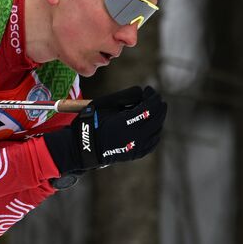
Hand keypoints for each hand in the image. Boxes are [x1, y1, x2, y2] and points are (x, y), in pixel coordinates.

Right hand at [42, 86, 165, 175]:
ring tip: (151, 109)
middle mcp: (135, 137)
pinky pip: (153, 141)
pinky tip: (150, 124)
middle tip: (153, 97)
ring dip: (158, 117)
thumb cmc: (91, 122)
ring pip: (157, 129)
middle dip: (158, 104)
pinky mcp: (137, 153)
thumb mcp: (105, 104)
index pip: (150, 107)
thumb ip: (126, 96)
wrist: (84, 147)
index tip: (148, 89)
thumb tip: (143, 94)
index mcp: (125, 124)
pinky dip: (155, 130)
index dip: (152, 96)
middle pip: (157, 118)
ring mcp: (137, 147)